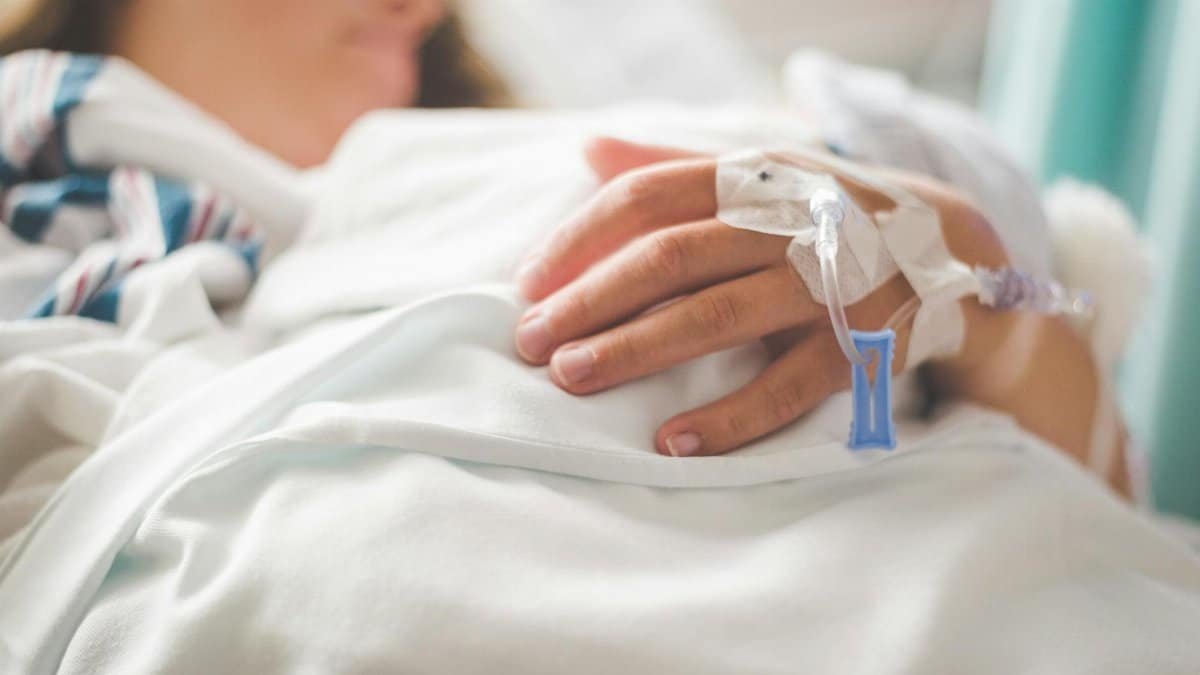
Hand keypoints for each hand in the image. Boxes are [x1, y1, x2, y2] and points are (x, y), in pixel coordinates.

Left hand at [514, 138, 1006, 457]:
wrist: (953, 247)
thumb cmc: (826, 213)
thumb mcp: (760, 174)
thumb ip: (675, 166)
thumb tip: (588, 149)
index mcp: (753, 178)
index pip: (648, 195)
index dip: (580, 237)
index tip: (527, 282)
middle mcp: (787, 223)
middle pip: (671, 257)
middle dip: (591, 299)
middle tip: (530, 341)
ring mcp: (828, 284)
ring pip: (718, 316)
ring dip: (638, 350)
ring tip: (573, 379)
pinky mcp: (864, 344)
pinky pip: (788, 386)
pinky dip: (730, 416)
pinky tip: (672, 441)